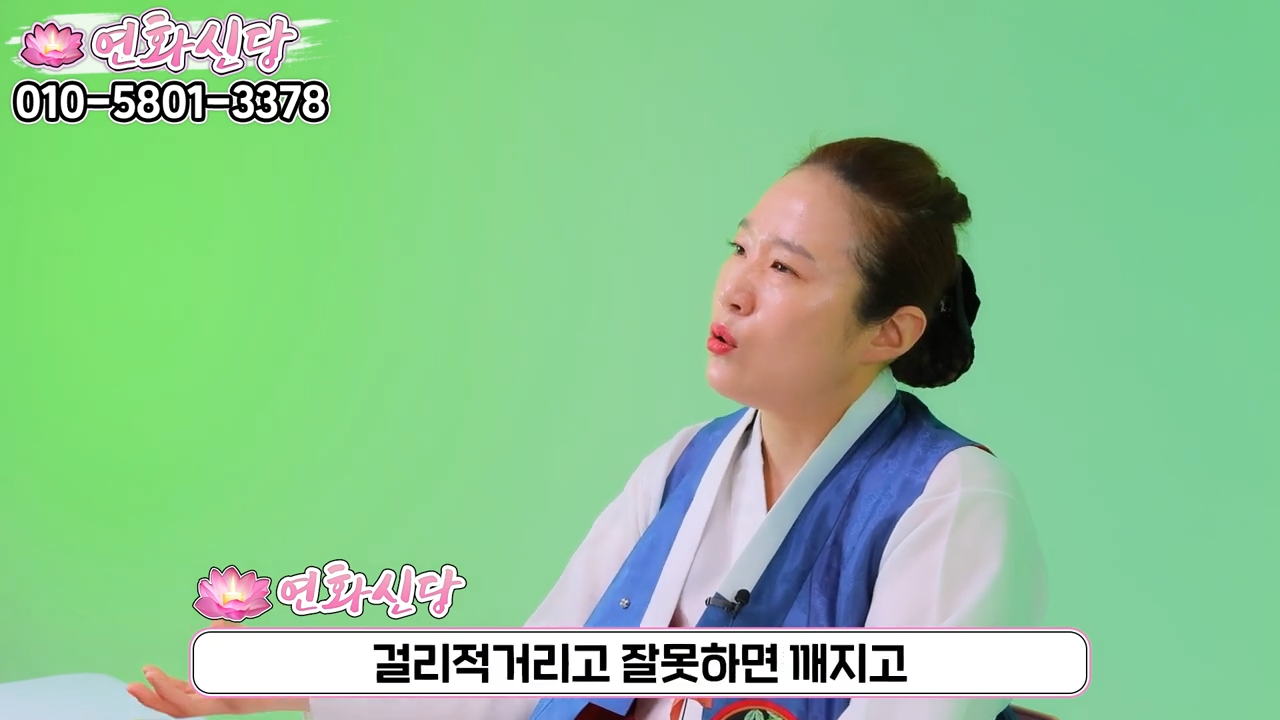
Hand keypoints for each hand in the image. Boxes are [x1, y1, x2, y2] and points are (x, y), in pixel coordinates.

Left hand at [127, 620, 309, 716]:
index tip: (147, 672)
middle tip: (131, 684)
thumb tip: (215, 626)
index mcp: (225, 702)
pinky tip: (169, 679)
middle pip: (178, 709)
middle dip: (153, 698)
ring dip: (163, 693)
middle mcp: (219, 706)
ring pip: (184, 704)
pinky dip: (180, 688)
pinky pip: (196, 696)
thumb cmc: (284, 674)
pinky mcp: (223, 696)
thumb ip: (238, 642)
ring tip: (144, 680)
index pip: (184, 702)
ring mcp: (220, 702)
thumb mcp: (263, 655)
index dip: (163, 688)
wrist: (305, 686)